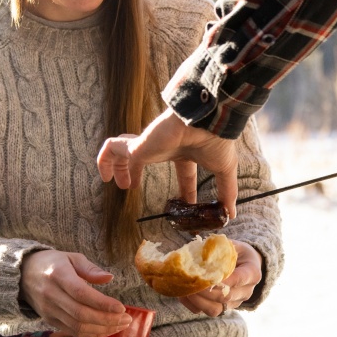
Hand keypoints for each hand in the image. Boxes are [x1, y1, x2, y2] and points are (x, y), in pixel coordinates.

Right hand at [19, 250, 131, 336]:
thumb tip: (109, 278)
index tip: (121, 308)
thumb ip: (90, 269)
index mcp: (58, 275)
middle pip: (81, 314)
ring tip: (120, 325)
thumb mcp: (71, 257)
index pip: (81, 293)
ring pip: (77, 326)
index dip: (103, 303)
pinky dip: (90, 334)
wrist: (22, 274)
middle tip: (127, 319)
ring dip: (102, 329)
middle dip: (107, 320)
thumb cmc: (52, 263)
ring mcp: (49, 310)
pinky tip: (106, 330)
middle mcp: (51, 295)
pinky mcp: (49, 320)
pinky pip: (72, 331)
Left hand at [96, 108, 239, 216]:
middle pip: (150, 158)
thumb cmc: (216, 142)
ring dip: (120, 167)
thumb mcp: (224, 172)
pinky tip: (106, 177)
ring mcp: (150, 145)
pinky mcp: (138, 145)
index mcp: (188, 153)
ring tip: (120, 184)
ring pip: (126, 152)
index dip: (185, 190)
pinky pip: (113, 148)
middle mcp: (167, 148)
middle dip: (141, 171)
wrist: (206, 121)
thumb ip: (226, 192)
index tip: (184, 204)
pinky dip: (105, 160)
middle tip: (134, 186)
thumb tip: (231, 215)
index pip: (184, 172)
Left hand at [179, 240, 262, 317]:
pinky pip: (206, 312)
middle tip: (190, 281)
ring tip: (185, 289)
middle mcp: (246, 292)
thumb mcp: (235, 246)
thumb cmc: (239, 254)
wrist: (247, 267)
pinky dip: (193, 305)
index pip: (238, 279)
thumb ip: (221, 247)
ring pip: (215, 310)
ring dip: (198, 301)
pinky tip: (184, 294)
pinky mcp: (223, 309)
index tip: (205, 274)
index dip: (222, 279)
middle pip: (225, 297)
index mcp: (252, 274)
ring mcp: (234, 303)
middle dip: (205, 291)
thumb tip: (201, 248)